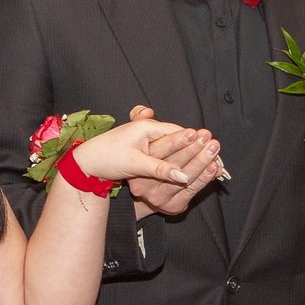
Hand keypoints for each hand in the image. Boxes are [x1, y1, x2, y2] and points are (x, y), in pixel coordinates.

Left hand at [68, 117, 202, 186]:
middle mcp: (148, 130)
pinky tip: (190, 169)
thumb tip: (183, 177)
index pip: (179, 132)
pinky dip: (179, 160)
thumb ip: (160, 170)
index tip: (214, 153)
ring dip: (191, 155)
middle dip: (198, 149)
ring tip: (211, 162)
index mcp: (147, 127)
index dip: (197, 144)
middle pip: (180, 138)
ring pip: (175, 147)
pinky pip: (167, 154)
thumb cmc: (107, 159)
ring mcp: (147, 139)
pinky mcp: (145, 150)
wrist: (87, 162)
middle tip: (218, 157)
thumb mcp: (135, 164)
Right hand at [124, 106, 225, 216]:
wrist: (144, 197)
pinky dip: (205, 178)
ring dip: (202, 161)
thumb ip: (140, 121)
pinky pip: (192, 190)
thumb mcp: (141, 141)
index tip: (192, 132)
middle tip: (207, 137)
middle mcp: (145, 183)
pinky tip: (213, 167)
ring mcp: (159, 196)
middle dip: (193, 149)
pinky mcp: (173, 205)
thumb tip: (147, 110)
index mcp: (138, 164)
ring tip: (213, 148)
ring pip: (185, 176)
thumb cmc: (146, 162)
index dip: (177, 141)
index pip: (159, 151)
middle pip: (174, 163)